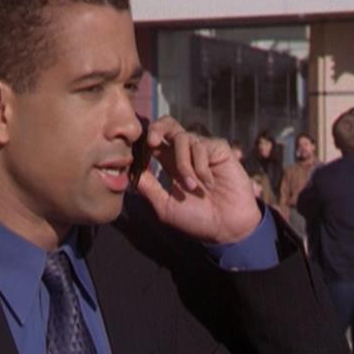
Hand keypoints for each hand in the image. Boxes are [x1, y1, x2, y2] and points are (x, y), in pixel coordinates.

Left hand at [136, 116, 260, 243]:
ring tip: (192, 187)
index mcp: (170, 164)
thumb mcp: (165, 205)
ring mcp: (203, 150)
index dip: (144, 141)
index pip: (154, 141)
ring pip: (183, 138)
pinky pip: (202, 147)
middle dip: (158, 128)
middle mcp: (186, 153)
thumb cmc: (196, 220)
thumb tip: (127, 171)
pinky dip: (201, 167)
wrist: (226, 228)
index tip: (137, 151)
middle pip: (168, 125)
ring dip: (184, 165)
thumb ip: (148, 187)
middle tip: (153, 142)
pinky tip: (210, 183)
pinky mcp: (219, 150)